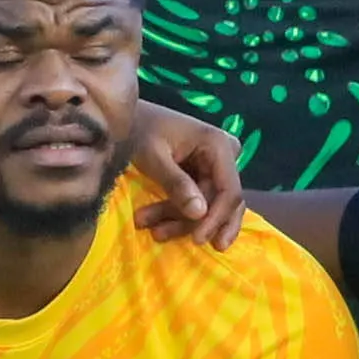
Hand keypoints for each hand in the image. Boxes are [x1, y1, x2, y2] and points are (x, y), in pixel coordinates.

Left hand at [119, 99, 246, 245]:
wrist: (129, 118)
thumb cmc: (140, 131)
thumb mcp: (154, 157)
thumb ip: (176, 184)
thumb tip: (200, 214)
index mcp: (218, 145)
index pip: (230, 191)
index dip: (217, 219)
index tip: (198, 240)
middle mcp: (224, 156)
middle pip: (219, 202)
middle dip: (189, 222)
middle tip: (158, 234)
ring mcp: (216, 167)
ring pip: (209, 207)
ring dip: (181, 222)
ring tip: (151, 229)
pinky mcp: (204, 176)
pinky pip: (199, 203)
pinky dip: (178, 216)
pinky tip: (155, 225)